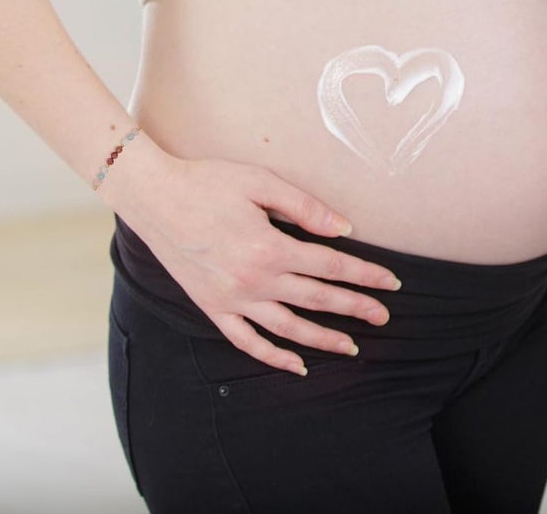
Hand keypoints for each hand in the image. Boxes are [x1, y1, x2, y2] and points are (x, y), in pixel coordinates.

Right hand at [115, 149, 400, 374]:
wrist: (155, 198)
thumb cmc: (210, 182)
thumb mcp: (262, 182)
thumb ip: (306, 207)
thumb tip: (345, 229)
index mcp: (270, 247)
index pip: (331, 266)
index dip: (365, 275)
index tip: (391, 283)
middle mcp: (253, 281)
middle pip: (316, 300)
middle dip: (355, 308)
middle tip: (384, 317)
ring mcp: (231, 300)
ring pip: (287, 329)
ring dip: (323, 339)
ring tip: (351, 346)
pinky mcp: (212, 308)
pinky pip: (247, 342)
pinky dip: (274, 357)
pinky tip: (298, 365)